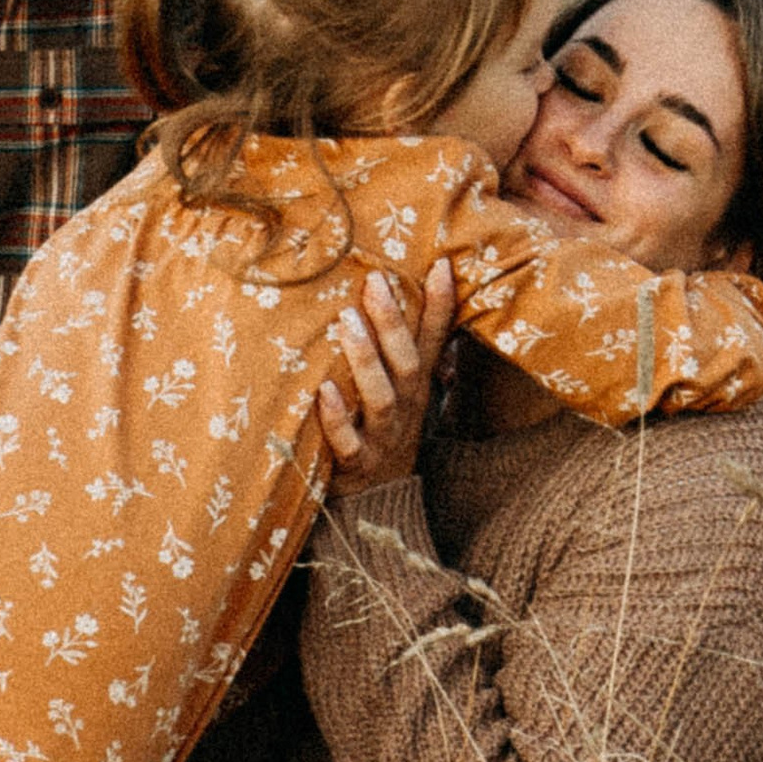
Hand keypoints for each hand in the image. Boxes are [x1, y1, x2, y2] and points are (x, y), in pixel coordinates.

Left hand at [317, 261, 454, 496]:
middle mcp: (406, 407)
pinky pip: (347, 443)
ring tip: (346, 322)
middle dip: (392, 323)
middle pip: (407, 363)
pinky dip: (336, 418)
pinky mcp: (357, 464)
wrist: (376, 499)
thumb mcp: (403, 383)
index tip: (438, 262)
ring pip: (381, 398)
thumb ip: (408, 339)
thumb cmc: (384, 424)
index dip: (440, 304)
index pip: (434, 339)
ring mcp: (383, 436)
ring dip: (365, 360)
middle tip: (373, 283)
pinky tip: (323, 392)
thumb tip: (419, 279)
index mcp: (416, 384)